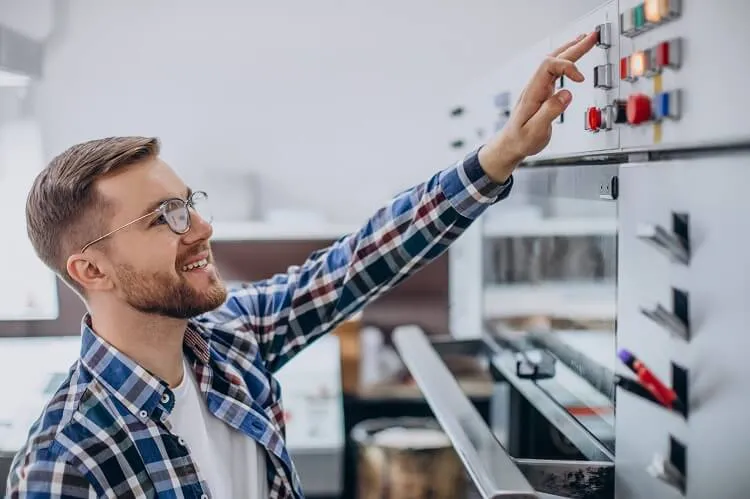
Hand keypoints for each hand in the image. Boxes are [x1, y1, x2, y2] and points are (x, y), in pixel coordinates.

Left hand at [478, 31, 598, 181]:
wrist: (510, 144)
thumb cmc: (520, 140)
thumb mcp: (535, 131)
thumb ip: (550, 112)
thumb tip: (566, 94)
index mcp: (532, 92)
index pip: (548, 66)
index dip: (567, 67)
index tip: (580, 79)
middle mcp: (535, 86)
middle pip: (554, 58)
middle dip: (574, 47)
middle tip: (592, 36)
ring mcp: (539, 88)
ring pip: (555, 62)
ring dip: (572, 49)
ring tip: (587, 39)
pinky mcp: (543, 92)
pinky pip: (556, 70)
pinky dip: (568, 60)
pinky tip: (574, 55)